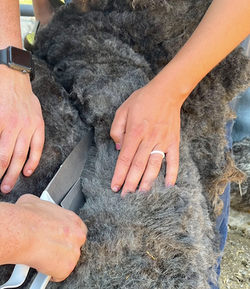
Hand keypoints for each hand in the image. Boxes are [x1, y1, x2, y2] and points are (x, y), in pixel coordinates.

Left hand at [0, 65, 44, 197]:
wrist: (12, 73)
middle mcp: (12, 125)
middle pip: (3, 159)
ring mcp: (27, 125)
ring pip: (20, 157)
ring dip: (12, 175)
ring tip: (5, 188)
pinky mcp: (38, 125)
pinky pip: (37, 147)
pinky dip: (33, 162)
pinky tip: (26, 173)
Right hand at [15, 194, 86, 281]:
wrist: (19, 232)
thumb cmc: (24, 218)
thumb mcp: (34, 202)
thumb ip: (42, 208)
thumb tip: (34, 207)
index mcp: (72, 219)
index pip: (78, 230)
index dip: (66, 237)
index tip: (58, 239)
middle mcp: (77, 236)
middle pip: (75, 246)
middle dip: (63, 250)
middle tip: (47, 249)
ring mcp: (73, 253)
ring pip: (67, 261)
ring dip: (56, 261)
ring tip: (40, 257)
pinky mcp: (66, 268)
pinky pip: (59, 275)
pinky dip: (50, 274)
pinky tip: (40, 266)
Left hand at [110, 77, 182, 194]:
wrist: (167, 91)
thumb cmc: (142, 100)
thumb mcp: (122, 110)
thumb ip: (117, 130)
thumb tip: (119, 149)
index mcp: (135, 133)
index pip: (125, 159)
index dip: (119, 175)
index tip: (114, 187)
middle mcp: (149, 139)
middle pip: (138, 166)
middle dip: (131, 183)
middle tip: (125, 197)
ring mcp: (163, 141)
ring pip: (154, 166)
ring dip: (148, 182)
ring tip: (141, 195)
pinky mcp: (174, 142)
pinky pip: (174, 160)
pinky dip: (172, 173)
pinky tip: (168, 186)